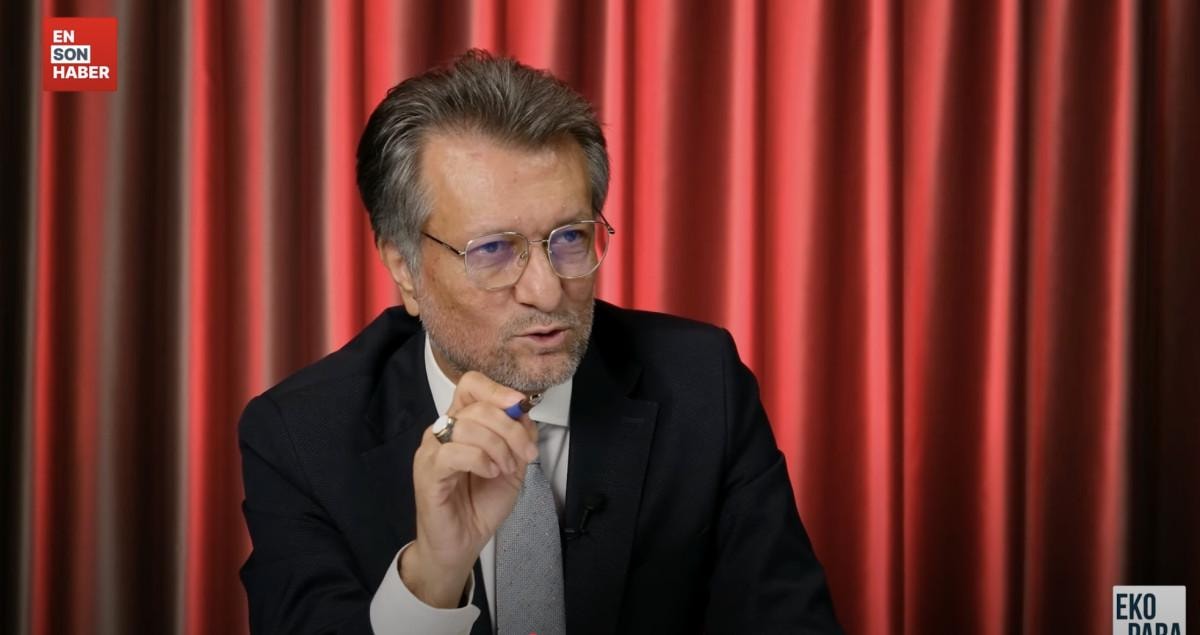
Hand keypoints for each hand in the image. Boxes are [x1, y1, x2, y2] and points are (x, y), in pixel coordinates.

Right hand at [401, 371, 539, 607]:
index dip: (498, 390)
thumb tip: (524, 412)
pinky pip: (454, 452)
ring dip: (498, 448)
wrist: (462, 543)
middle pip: (477, 406)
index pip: (471, 385)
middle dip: (511, 429)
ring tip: (505, 470)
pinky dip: (481, 460)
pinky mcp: (427, 472)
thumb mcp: (513, 465)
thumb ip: (518, 437)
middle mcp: (443, 430)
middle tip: (526, 456)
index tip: (520, 407)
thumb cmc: (481, 504)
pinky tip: (491, 473)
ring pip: (467, 426)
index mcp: (462, 423)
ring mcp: (431, 450)